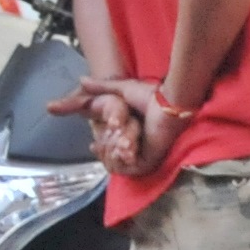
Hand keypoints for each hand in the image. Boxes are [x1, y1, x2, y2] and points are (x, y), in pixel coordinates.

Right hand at [49, 75, 180, 178]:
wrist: (168, 104)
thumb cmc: (151, 95)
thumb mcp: (120, 90)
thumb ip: (101, 88)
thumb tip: (82, 80)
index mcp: (131, 136)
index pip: (108, 150)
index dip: (99, 148)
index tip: (93, 145)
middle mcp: (136, 149)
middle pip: (107, 158)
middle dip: (104, 144)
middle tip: (113, 129)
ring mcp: (142, 157)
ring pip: (113, 164)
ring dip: (111, 148)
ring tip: (120, 133)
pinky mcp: (146, 162)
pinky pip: (123, 169)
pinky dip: (118, 157)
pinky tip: (122, 144)